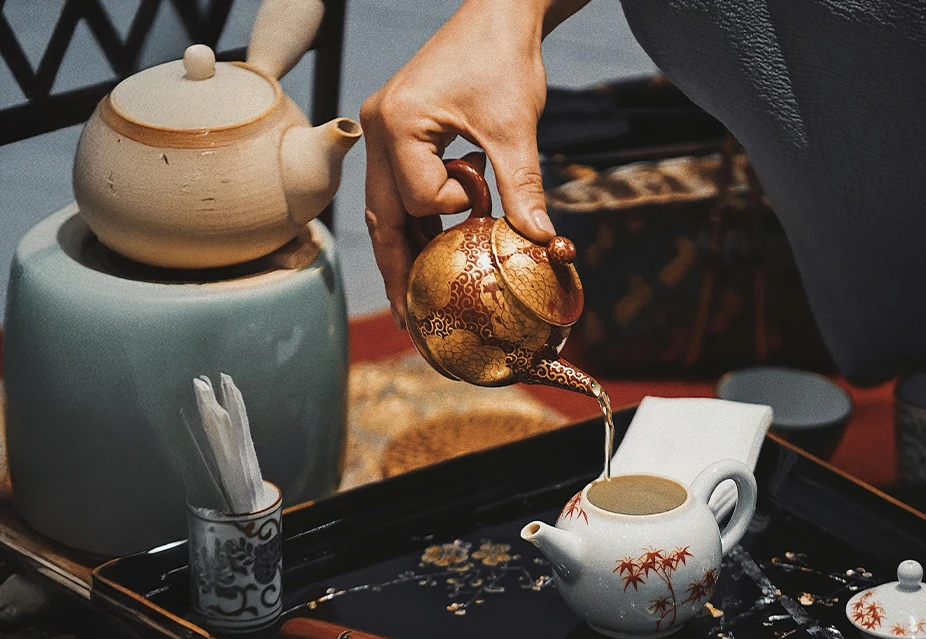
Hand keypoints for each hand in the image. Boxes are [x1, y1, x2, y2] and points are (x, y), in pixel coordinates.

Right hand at [361, 0, 585, 326]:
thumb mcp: (516, 128)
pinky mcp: (398, 130)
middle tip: (408, 316)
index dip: (454, 209)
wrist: (500, 14)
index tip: (483, 194)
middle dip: (396, 266)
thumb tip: (542, 242)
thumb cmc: (506, 61)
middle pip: (381, 214)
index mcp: (398, 123)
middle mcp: (379, 127)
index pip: (418, 197)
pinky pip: (398, 187)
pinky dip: (414, 220)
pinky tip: (428, 251)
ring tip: (411, 297)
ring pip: (384, 206)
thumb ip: (523, 186)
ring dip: (402, 248)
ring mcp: (383, 128)